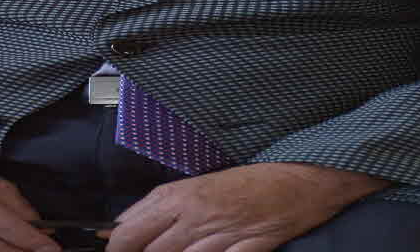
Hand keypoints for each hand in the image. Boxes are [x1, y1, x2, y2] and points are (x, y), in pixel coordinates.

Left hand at [94, 162, 392, 251]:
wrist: (303, 175)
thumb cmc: (252, 180)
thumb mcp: (201, 184)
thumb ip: (163, 205)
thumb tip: (124, 224)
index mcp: (181, 195)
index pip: (130, 230)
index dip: (116, 248)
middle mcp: (197, 215)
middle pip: (149, 251)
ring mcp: (223, 235)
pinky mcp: (248, 249)